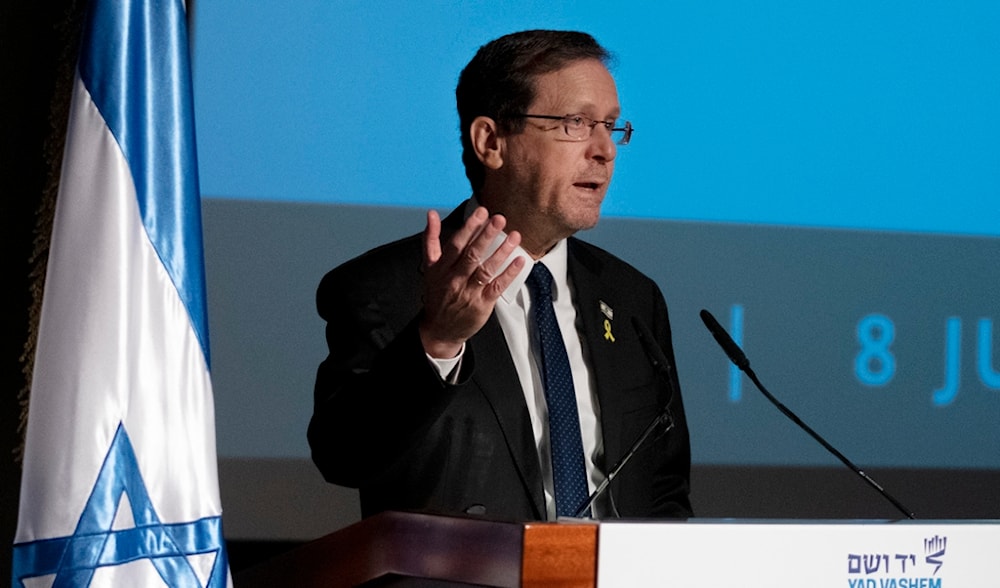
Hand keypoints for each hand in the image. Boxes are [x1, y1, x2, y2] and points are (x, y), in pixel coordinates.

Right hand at [419, 206, 525, 357]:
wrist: (439, 330)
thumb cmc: (437, 295)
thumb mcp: (429, 266)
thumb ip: (431, 239)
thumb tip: (432, 215)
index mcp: (442, 268)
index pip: (456, 244)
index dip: (469, 227)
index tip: (481, 213)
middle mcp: (455, 279)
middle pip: (472, 255)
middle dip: (486, 235)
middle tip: (499, 219)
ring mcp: (469, 292)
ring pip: (486, 269)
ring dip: (501, 252)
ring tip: (514, 237)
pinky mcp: (482, 304)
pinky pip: (497, 286)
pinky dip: (509, 274)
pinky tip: (519, 261)